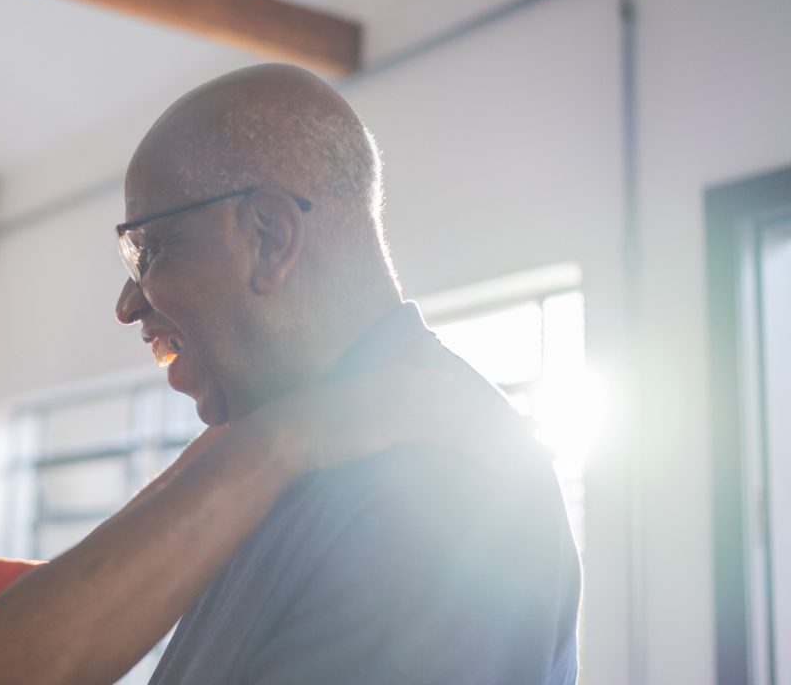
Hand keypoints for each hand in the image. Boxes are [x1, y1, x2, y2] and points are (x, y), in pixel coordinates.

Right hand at [234, 361, 519, 472]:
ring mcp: (407, 396)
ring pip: (471, 418)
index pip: (465, 392)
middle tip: (551, 442)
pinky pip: (453, 435)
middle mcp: (411, 378)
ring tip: (542, 457)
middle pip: (476, 403)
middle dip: (516, 425)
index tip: (527, 427)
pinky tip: (506, 468)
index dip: (499, 411)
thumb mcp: (363, 416)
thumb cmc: (322, 432)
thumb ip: (393, 414)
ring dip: (509, 440)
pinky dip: (482, 451)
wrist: (290, 435)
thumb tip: (411, 421)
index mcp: (406, 374)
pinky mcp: (401, 418)